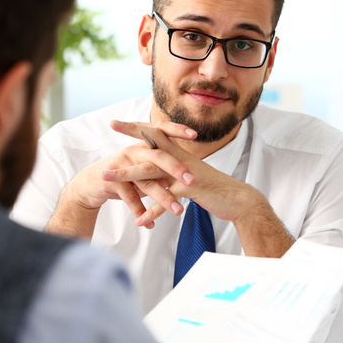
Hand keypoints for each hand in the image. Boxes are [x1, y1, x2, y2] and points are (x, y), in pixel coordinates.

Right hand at [46, 120, 196, 237]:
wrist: (92, 183)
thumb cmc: (123, 174)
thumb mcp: (143, 169)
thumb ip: (162, 170)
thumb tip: (185, 175)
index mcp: (143, 144)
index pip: (162, 131)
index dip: (177, 130)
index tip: (195, 135)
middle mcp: (133, 151)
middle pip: (158, 157)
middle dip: (176, 169)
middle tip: (192, 180)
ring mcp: (122, 164)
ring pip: (146, 182)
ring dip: (163, 198)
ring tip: (178, 211)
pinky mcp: (111, 180)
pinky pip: (130, 197)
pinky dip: (141, 212)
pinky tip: (149, 224)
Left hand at [103, 121, 264, 224]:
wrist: (237, 199)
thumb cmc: (213, 188)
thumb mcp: (190, 175)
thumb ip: (173, 171)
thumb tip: (157, 171)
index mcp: (179, 155)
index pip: (156, 135)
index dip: (137, 127)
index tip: (117, 122)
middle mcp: (180, 160)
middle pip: (150, 146)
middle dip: (128, 135)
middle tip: (109, 124)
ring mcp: (184, 174)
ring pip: (150, 172)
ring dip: (126, 175)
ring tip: (105, 178)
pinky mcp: (190, 190)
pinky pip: (166, 201)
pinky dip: (151, 211)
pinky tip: (138, 220)